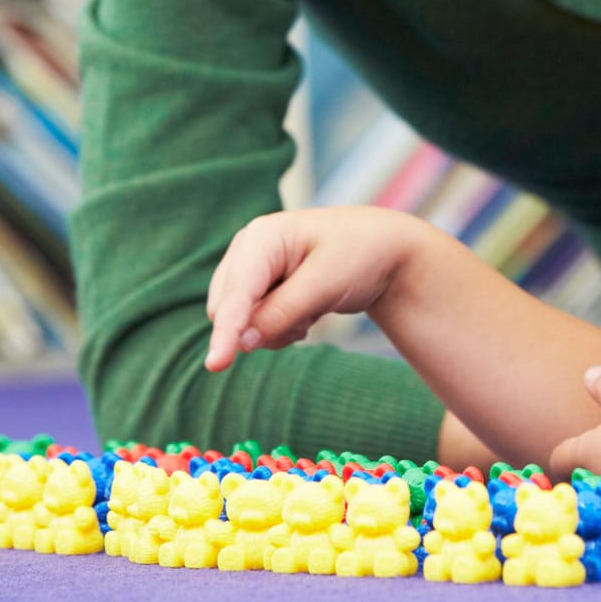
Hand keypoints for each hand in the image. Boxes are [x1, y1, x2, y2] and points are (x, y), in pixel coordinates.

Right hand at [204, 206, 429, 370]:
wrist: (384, 251)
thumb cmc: (359, 256)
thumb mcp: (326, 284)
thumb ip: (282, 312)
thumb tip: (242, 343)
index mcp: (262, 237)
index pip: (235, 294)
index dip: (225, 331)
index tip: (215, 365)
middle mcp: (248, 250)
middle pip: (227, 310)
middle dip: (263, 327)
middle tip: (310, 317)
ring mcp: (252, 270)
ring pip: (240, 323)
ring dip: (275, 329)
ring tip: (314, 309)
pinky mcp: (260, 288)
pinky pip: (254, 326)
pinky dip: (280, 329)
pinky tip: (308, 312)